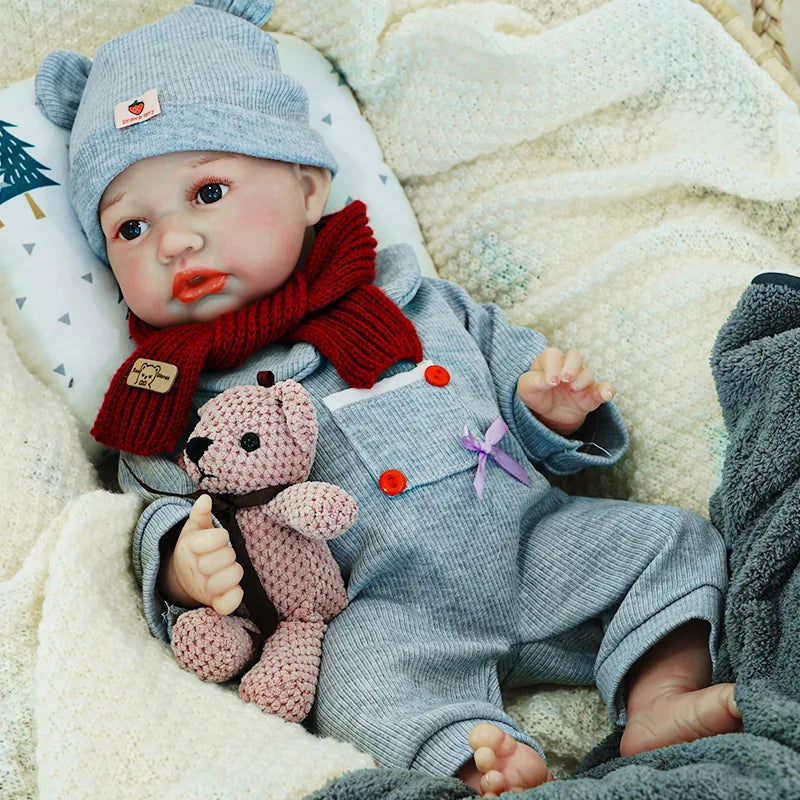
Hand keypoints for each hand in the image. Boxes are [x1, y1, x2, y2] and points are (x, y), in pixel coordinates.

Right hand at [165, 494, 243, 614]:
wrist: (182, 577)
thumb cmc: (194, 548)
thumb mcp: (194, 529)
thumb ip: (200, 514)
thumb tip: (205, 499)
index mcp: (192, 546)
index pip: (218, 537)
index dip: (221, 537)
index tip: (218, 538)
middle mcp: (198, 569)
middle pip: (228, 557)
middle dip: (228, 553)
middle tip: (223, 554)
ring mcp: (206, 587)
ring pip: (230, 578)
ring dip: (233, 572)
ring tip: (227, 569)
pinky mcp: (214, 602)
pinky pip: (227, 605)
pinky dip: (234, 597)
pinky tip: (235, 589)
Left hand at [517, 347, 614, 436]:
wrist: (548, 414)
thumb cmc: (536, 394)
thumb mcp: (526, 388)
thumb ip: (532, 381)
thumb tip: (548, 380)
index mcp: (549, 361)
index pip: (553, 355)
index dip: (553, 366)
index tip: (550, 381)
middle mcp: (567, 367)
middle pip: (575, 356)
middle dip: (571, 366)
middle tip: (565, 380)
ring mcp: (580, 380)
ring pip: (587, 373)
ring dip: (582, 380)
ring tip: (573, 389)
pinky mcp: (590, 394)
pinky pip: (602, 389)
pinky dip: (606, 390)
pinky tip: (607, 393)